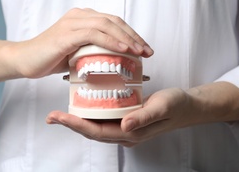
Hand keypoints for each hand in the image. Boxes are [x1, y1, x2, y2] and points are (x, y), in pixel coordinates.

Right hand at [14, 8, 153, 78]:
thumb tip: (115, 60)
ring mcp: (71, 24)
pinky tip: (123, 50)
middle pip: (113, 21)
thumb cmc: (49, 58)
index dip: (131, 34)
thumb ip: (92, 50)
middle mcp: (78, 16)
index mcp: (81, 18)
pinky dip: (111, 42)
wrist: (24, 60)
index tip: (144, 48)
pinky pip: (93, 34)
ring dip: (126, 39)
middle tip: (148, 52)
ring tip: (140, 52)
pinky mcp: (66, 35)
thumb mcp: (76, 53)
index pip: (113, 22)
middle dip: (134, 36)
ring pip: (106, 25)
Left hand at [46, 88, 194, 146]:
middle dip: (69, 124)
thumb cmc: (176, 105)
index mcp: (131, 132)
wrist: (188, 106)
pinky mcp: (125, 118)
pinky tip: (80, 106)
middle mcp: (124, 132)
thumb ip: (143, 117)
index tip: (59, 117)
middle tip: (51, 116)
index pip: (97, 131)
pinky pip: (102, 118)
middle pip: (91, 131)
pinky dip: (88, 114)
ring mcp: (124, 127)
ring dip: (76, 121)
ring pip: (94, 126)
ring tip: (59, 114)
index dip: (76, 125)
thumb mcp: (162, 107)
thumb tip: (124, 126)